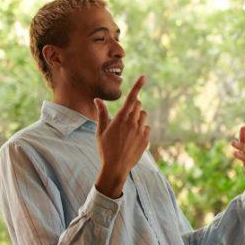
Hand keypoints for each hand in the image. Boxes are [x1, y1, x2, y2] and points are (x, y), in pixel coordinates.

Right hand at [94, 76, 149, 197]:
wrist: (116, 167)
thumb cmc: (105, 149)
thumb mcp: (100, 130)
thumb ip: (102, 113)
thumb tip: (97, 99)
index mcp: (121, 119)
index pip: (131, 98)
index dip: (138, 86)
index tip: (144, 77)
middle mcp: (133, 123)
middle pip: (138, 105)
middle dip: (133, 106)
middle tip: (124, 115)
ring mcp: (141, 132)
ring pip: (144, 115)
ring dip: (138, 116)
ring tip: (128, 127)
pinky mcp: (146, 140)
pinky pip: (147, 127)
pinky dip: (141, 128)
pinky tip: (133, 137)